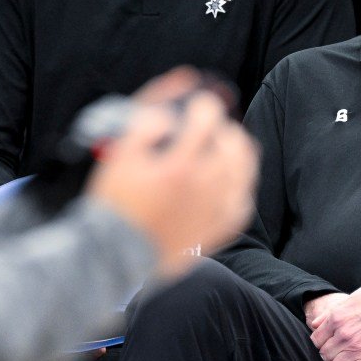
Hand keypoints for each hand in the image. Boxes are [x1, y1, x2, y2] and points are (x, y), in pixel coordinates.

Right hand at [86, 69, 257, 277]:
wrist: (116, 254)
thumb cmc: (116, 207)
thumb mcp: (120, 159)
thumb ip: (144, 128)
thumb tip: (168, 115)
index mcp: (180, 167)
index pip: (207, 122)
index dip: (204, 107)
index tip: (199, 106)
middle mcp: (204, 187)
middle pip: (234, 145)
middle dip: (225, 129)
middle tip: (214, 127)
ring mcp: (215, 210)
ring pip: (245, 172)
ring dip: (239, 153)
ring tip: (228, 148)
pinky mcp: (217, 230)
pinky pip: (243, 203)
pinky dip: (242, 187)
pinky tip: (233, 181)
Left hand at [310, 279, 360, 360]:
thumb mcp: (357, 296)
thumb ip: (335, 310)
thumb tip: (317, 322)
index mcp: (338, 315)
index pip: (316, 338)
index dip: (322, 343)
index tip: (331, 344)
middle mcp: (344, 332)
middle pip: (324, 354)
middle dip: (331, 355)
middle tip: (341, 354)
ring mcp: (356, 346)